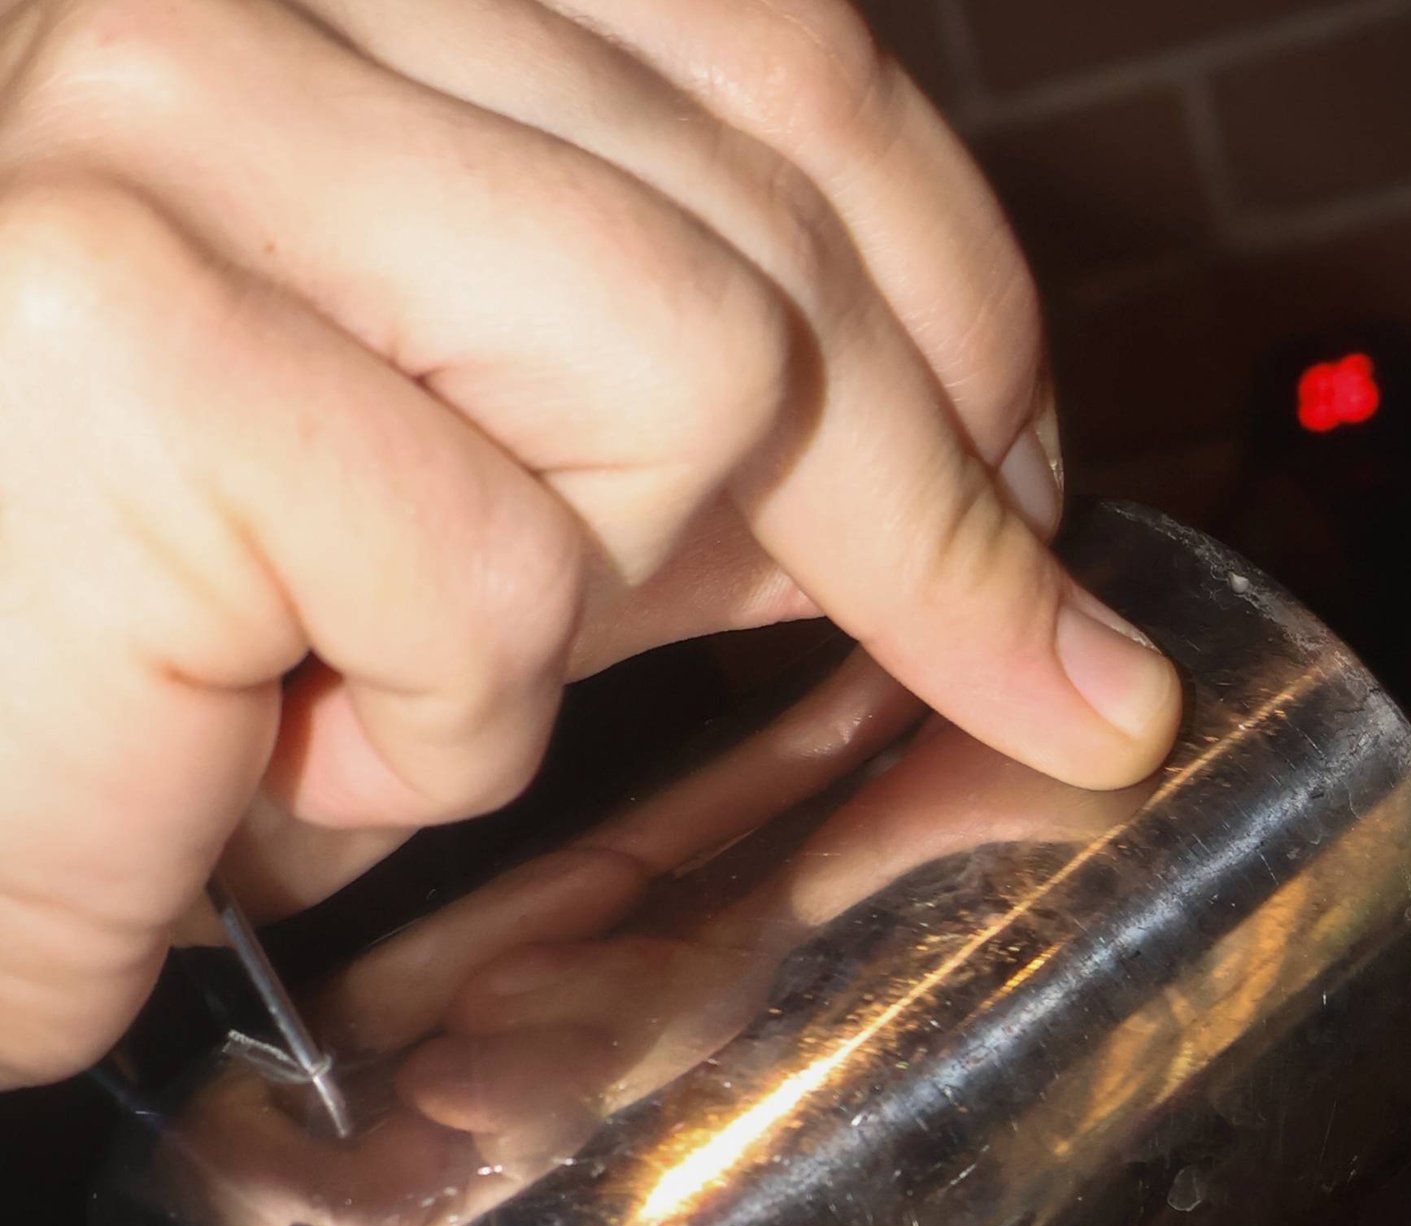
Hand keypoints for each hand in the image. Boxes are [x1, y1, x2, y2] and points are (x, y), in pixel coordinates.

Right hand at [0, 0, 1180, 1083]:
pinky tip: (276, 732)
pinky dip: (435, 731)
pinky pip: (502, 578)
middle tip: (1042, 676)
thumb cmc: (124, 643)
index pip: (752, 29)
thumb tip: (979, 484)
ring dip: (603, 604)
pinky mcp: (128, 325)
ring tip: (415, 676)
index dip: (957, 275)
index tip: (1047, 478)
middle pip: (763, 217)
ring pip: (688, 370)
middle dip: (932, 505)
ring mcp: (160, 108)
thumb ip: (681, 421)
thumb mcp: (462, 478)